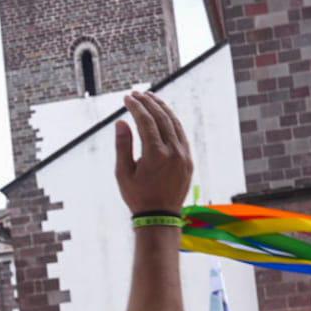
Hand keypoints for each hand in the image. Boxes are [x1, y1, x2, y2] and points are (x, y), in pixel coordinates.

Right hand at [111, 90, 192, 216]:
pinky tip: (164, 115)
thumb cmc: (138, 196)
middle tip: (137, 94)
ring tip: (151, 98)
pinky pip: (181, 134)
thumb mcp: (123, 173)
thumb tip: (121, 122)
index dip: (136, 107)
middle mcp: (173, 152)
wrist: (160, 216)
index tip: (127, 98)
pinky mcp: (189, 159)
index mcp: (155, 154)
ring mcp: (184, 155)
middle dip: (148, 103)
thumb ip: (123, 146)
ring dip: (162, 108)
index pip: (146, 121)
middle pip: (161, 118)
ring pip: (174, 123)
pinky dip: (172, 121)